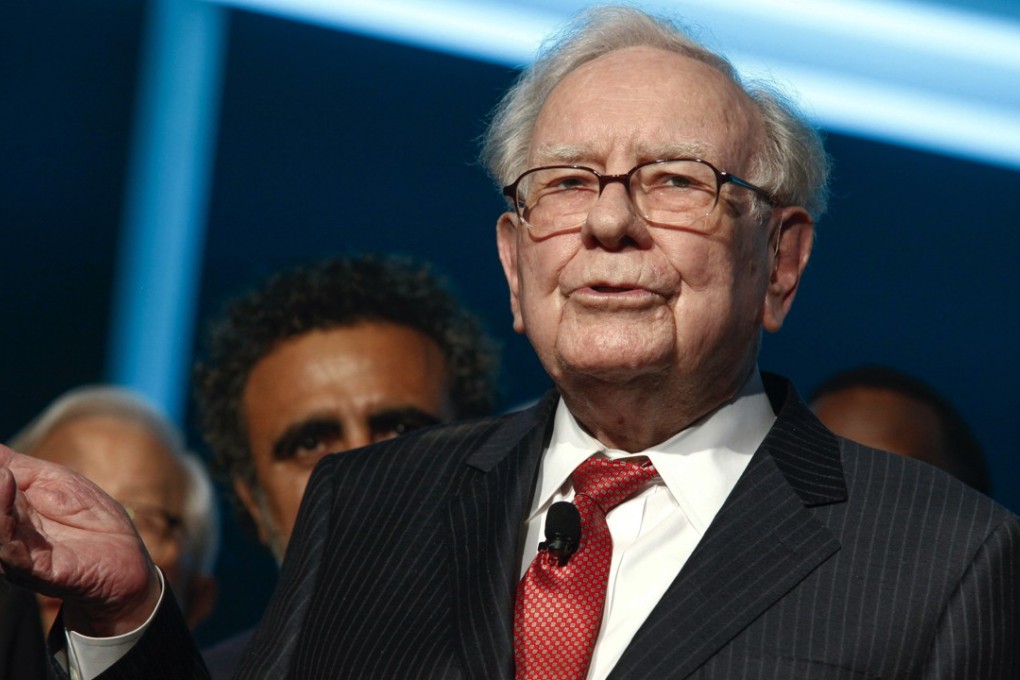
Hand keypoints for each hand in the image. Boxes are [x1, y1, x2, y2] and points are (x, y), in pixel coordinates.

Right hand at [0, 444, 159, 636]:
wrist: (125, 560)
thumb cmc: (91, 518)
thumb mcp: (56, 481)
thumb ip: (19, 466)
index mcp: (7, 507)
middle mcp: (4, 531)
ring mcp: (16, 551)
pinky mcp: (33, 569)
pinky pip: (10, 549)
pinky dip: (2, 523)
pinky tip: (4, 492)